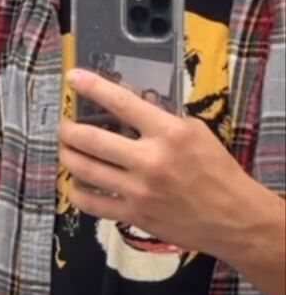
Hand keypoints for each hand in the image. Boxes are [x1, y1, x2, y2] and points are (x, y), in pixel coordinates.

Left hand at [60, 69, 253, 259]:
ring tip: (65, 149)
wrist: (232, 216)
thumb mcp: (196, 132)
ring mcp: (139, 190)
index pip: (122, 103)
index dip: (92, 87)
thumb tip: (129, 107)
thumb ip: (162, 119)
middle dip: (68, 130)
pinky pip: (92, 204)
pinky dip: (77, 192)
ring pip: (85, 170)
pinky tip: (75, 184)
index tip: (72, 78)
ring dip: (68, 156)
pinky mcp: (133, 215)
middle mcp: (150, 160)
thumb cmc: (216, 169)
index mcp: (168, 133)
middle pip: (91, 140)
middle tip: (63, 126)